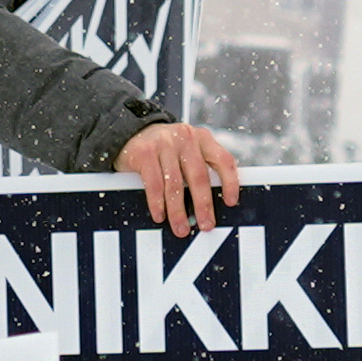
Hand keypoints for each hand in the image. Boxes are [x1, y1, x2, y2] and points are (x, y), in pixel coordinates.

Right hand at [117, 120, 241, 238]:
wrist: (130, 132)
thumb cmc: (165, 150)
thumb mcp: (186, 151)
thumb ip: (200, 168)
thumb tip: (210, 206)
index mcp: (202, 138)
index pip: (223, 160)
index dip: (230, 183)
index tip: (231, 203)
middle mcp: (186, 138)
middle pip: (199, 176)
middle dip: (203, 205)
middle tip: (206, 225)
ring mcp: (164, 143)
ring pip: (175, 184)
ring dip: (178, 211)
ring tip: (181, 228)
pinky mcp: (145, 152)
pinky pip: (154, 184)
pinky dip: (157, 203)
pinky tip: (160, 216)